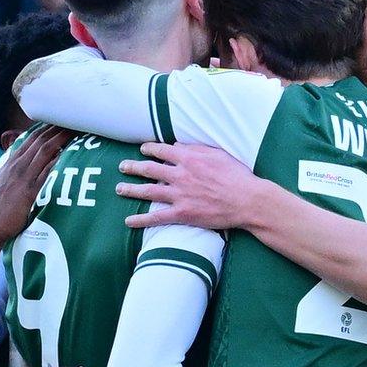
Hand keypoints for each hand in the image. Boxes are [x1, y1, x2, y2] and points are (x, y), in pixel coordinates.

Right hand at [0, 126, 73, 241]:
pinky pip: (46, 172)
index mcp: (12, 163)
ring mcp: (24, 177)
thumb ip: (10, 168)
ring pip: (45, 152)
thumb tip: (16, 159)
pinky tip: (68, 154)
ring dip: (60, 139)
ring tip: (75, 130)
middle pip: (40, 141)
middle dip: (56, 129)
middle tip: (72, 119)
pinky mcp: (30, 191)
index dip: (46, 129)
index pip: (31, 139)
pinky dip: (56, 161)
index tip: (59, 121)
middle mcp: (18, 166)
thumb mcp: (0, 181)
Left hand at [116, 142, 259, 228]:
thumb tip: (178, 145)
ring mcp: (179, 195)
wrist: (247, 201)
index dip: (149, 149)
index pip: (162, 151)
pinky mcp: (182, 214)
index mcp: (189, 158)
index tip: (142, 149)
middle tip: (123, 167)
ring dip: (131, 189)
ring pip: (148, 191)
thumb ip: (197, 148)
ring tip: (119, 188)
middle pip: (149, 169)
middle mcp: (180, 175)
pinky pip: (157, 217)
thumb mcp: (219, 154)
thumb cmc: (237, 176)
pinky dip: (141, 220)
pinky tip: (128, 221)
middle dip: (133, 167)